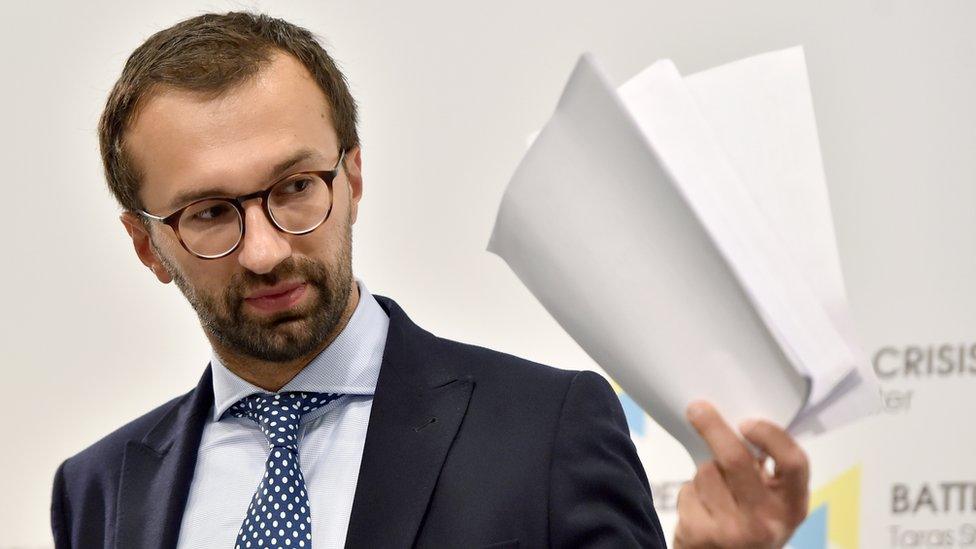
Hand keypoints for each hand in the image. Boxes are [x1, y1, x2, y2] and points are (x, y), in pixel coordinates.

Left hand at [673, 401, 809, 547]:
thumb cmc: (750, 528)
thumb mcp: (772, 505)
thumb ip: (766, 473)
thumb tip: (737, 425)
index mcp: (792, 507)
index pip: (793, 462)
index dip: (770, 435)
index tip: (747, 422)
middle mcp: (766, 521)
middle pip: (735, 459)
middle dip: (713, 428)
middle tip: (698, 410)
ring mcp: (732, 531)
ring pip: (706, 472)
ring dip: (704, 473)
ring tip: (714, 495)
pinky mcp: (700, 535)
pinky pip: (688, 492)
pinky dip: (689, 494)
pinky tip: (701, 512)